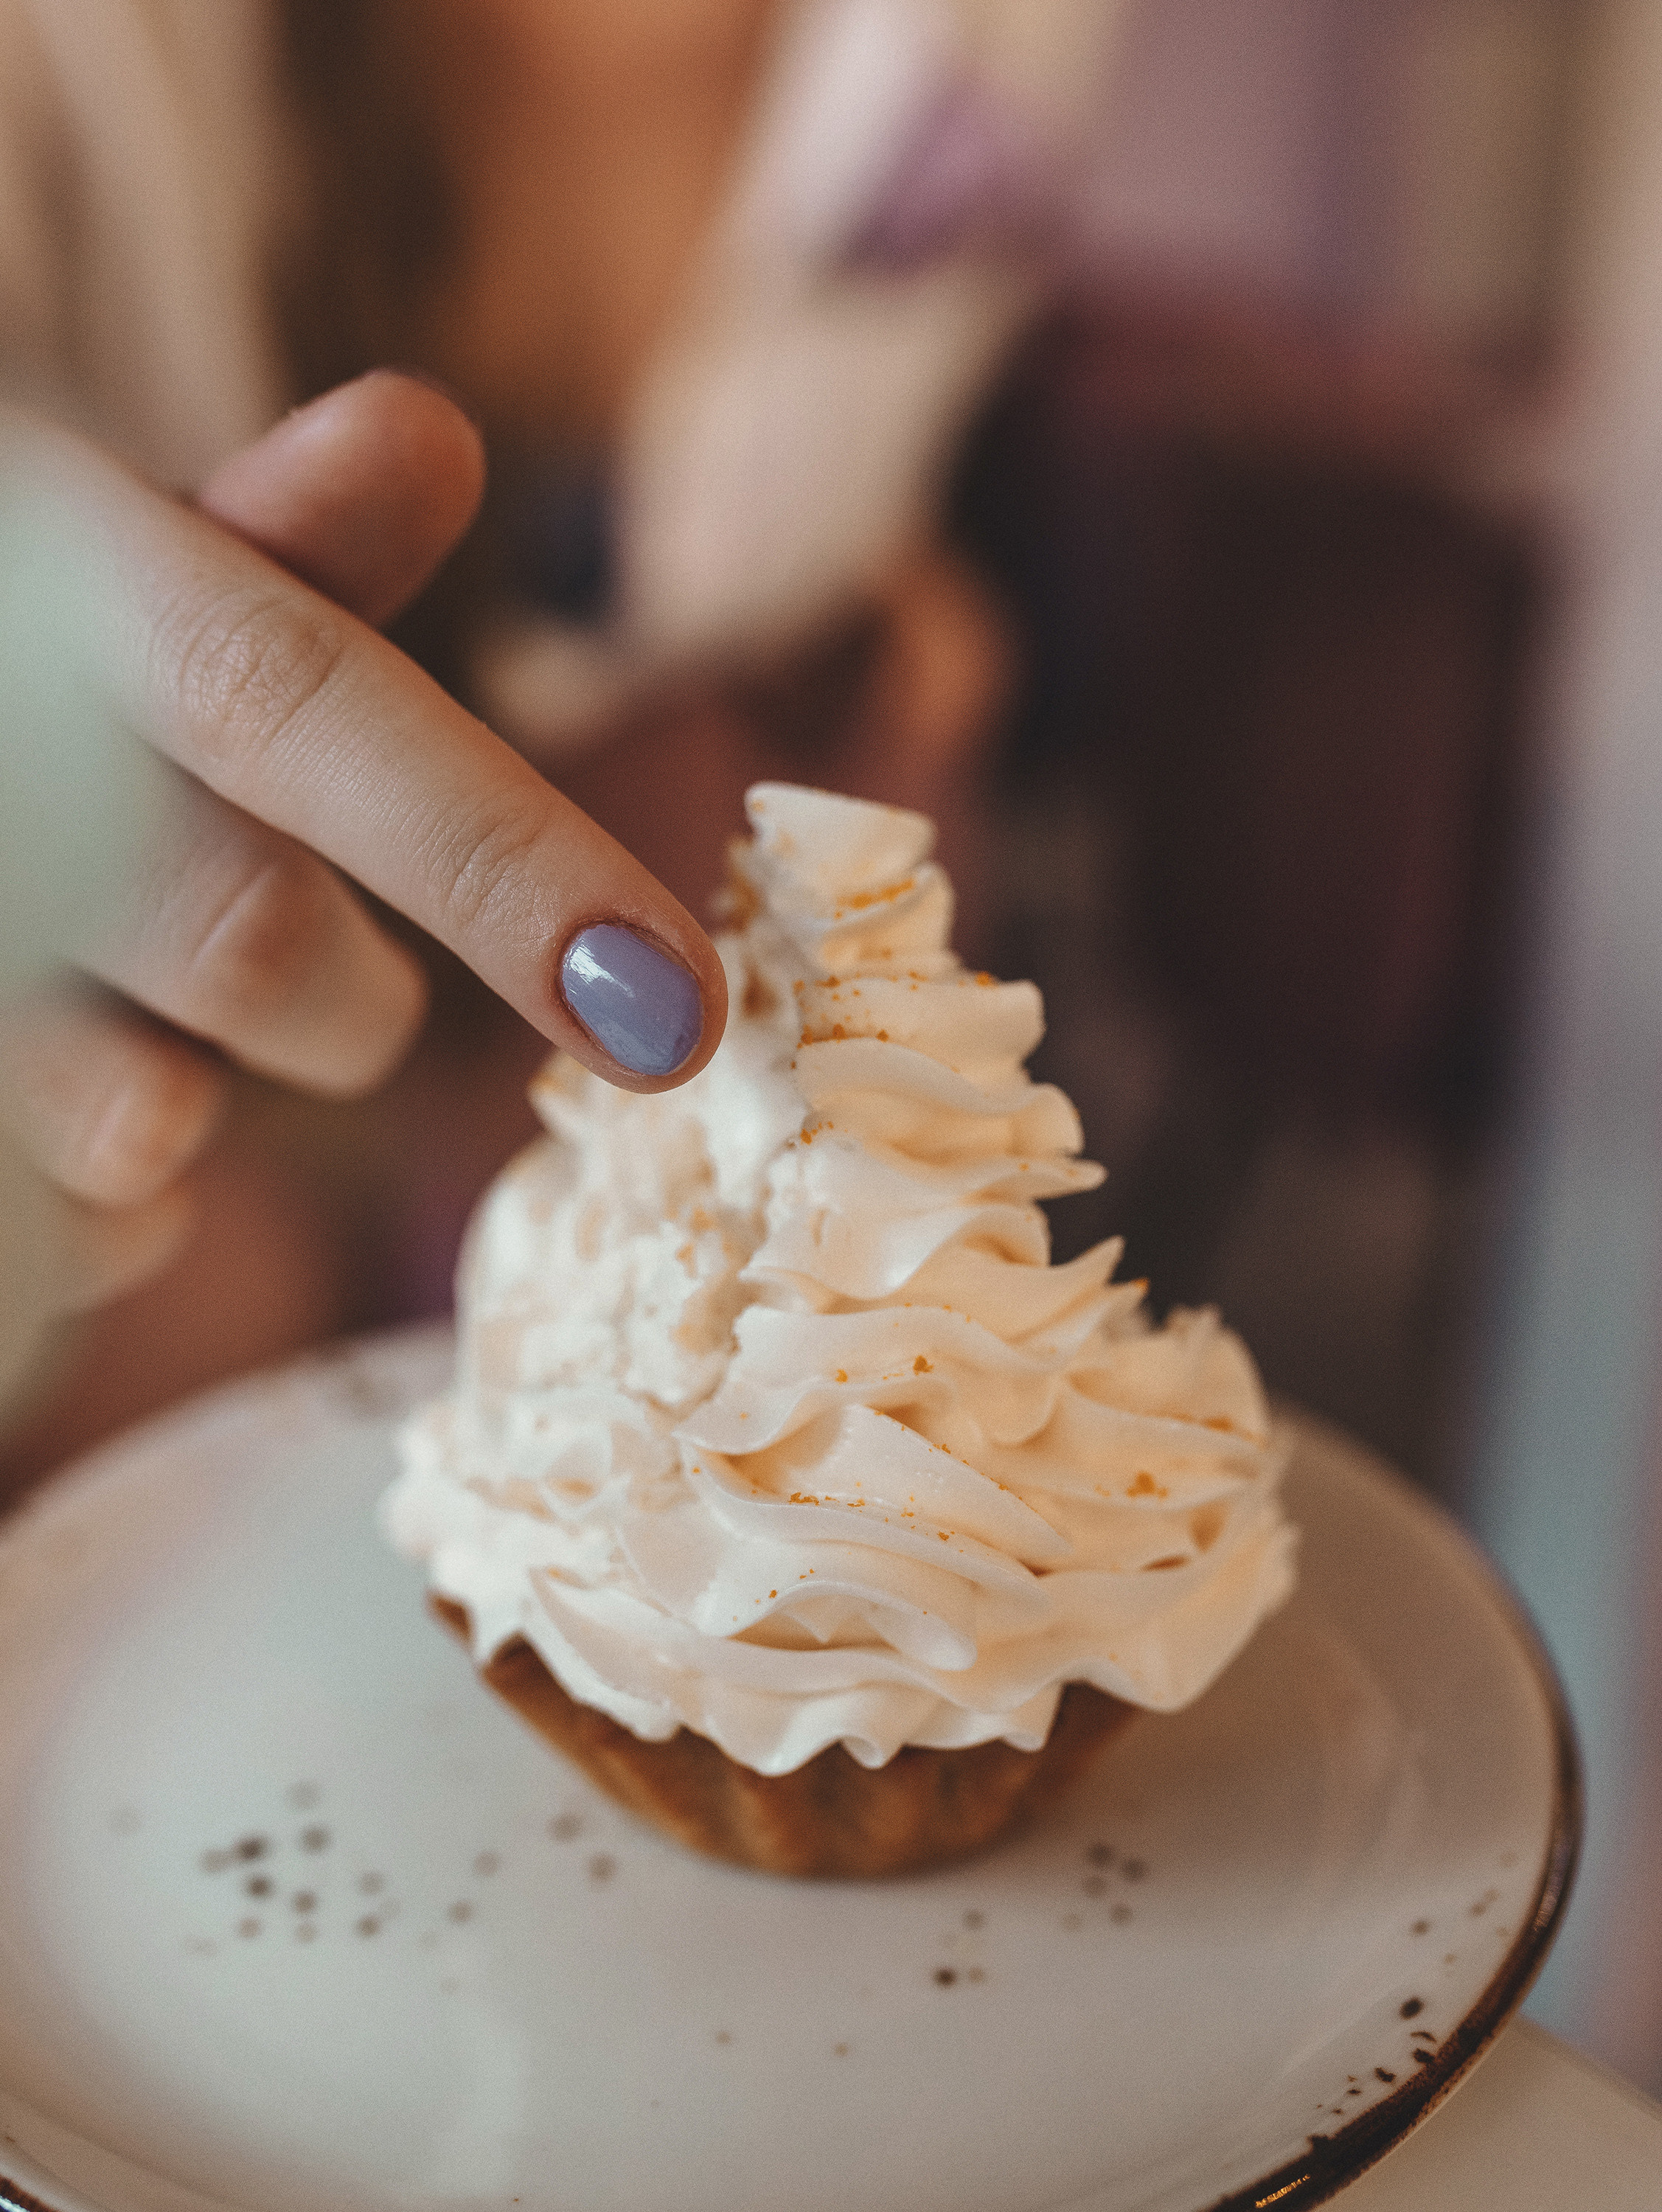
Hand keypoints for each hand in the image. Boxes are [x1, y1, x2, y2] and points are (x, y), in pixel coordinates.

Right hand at [0, 371, 726, 1346]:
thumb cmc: (27, 675)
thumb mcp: (115, 572)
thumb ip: (278, 548)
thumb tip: (424, 433)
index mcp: (64, 584)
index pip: (289, 695)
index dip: (498, 857)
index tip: (677, 1017)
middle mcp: (4, 760)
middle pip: (240, 935)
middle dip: (341, 1001)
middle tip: (341, 996)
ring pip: (131, 1113)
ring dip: (194, 1111)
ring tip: (165, 1070)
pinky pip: (52, 1236)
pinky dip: (110, 1225)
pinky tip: (101, 1162)